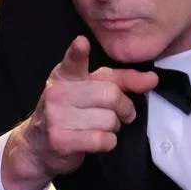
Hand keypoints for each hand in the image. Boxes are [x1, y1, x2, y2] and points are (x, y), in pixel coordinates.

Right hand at [1, 36, 158, 189]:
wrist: (37, 146)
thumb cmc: (70, 113)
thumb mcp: (91, 90)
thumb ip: (122, 81)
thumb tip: (153, 79)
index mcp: (65, 75)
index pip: (73, 60)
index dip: (78, 52)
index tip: (82, 43)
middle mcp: (58, 93)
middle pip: (111, 95)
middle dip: (124, 108)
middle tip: (120, 114)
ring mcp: (56, 116)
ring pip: (109, 120)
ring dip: (113, 128)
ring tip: (100, 128)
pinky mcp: (60, 140)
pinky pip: (102, 139)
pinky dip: (107, 143)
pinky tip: (96, 141)